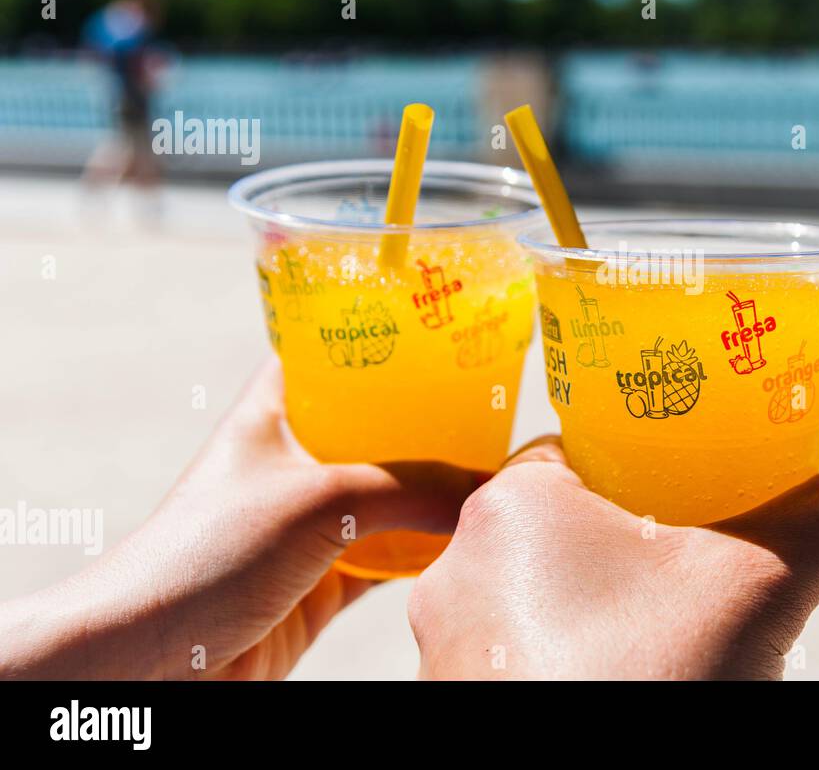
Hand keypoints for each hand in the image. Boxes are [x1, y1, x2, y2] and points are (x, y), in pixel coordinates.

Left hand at [0, 361, 483, 679]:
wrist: (152, 660)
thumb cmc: (204, 554)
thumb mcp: (319, 501)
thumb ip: (409, 491)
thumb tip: (488, 488)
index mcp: (272, 414)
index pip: (329, 354)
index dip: (379, 338)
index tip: (439, 331)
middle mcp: (291, 463)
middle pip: (373, 429)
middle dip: (428, 425)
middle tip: (489, 408)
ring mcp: (307, 525)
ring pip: (387, 498)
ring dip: (432, 495)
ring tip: (494, 473)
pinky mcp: (320, 583)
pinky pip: (387, 559)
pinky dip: (424, 554)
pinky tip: (465, 542)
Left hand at [408, 438, 818, 679]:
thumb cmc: (654, 684)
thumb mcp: (762, 585)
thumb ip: (818, 521)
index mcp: (509, 510)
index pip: (576, 453)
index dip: (638, 472)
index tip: (683, 501)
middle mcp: (458, 575)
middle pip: (558, 532)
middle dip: (625, 553)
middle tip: (686, 580)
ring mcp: (450, 651)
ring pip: (535, 603)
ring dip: (595, 615)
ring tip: (665, 644)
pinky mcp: (461, 706)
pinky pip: (520, 664)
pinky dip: (572, 667)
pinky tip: (631, 686)